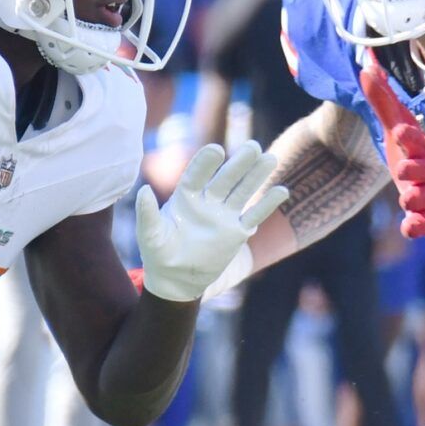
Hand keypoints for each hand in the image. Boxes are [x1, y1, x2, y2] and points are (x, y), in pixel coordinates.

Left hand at [135, 141, 287, 301]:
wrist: (176, 279)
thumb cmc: (159, 254)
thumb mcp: (150, 235)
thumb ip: (147, 213)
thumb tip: (142, 191)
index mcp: (185, 197)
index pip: (197, 175)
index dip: (206, 163)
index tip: (215, 150)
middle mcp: (207, 201)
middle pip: (226, 178)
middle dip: (239, 163)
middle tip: (252, 146)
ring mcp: (224, 215)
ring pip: (243, 191)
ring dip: (256, 176)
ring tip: (269, 158)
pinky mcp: (237, 232)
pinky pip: (254, 215)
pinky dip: (267, 204)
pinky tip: (282, 190)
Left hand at [360, 66, 424, 237]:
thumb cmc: (419, 155)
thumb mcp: (400, 129)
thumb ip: (383, 102)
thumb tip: (366, 67)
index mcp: (421, 149)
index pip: (415, 140)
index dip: (408, 136)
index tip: (401, 131)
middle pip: (419, 171)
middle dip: (412, 170)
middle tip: (403, 170)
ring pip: (420, 199)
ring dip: (413, 199)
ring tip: (409, 198)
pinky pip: (423, 227)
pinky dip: (416, 228)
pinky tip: (409, 228)